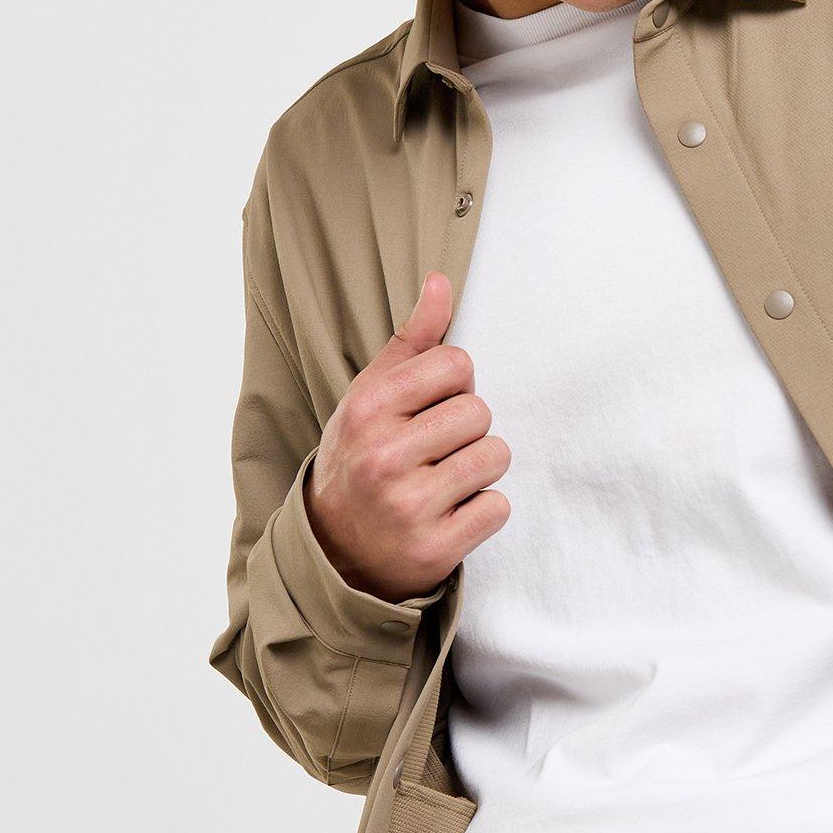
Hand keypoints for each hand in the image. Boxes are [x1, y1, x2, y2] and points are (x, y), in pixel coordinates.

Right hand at [304, 271, 510, 601]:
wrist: (335, 550)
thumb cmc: (360, 458)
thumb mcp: (371, 396)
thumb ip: (412, 341)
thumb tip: (441, 282)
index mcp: (367, 410)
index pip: (457, 365)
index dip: (454, 385)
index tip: (430, 408)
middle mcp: (383, 457)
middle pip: (480, 411)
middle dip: (468, 429)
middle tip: (436, 451)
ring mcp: (408, 506)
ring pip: (495, 457)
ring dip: (481, 468)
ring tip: (446, 480)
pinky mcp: (435, 548)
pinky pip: (498, 507)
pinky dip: (483, 510)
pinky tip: (451, 513)